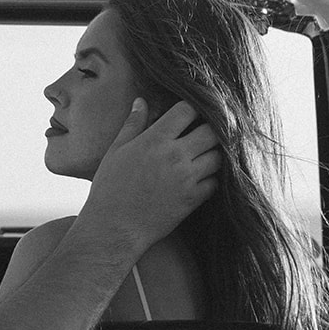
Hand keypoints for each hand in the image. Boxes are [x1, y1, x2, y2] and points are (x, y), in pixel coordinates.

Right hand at [83, 98, 220, 250]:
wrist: (114, 228)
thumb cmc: (110, 188)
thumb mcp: (116, 151)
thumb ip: (132, 124)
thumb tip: (141, 101)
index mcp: (155, 140)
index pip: (187, 110)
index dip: (190, 108)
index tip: (187, 115)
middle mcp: (175, 156)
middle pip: (211, 131)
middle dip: (209, 128)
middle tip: (201, 133)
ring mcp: (187, 178)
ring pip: (218, 156)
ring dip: (212, 153)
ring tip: (202, 155)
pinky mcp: (193, 199)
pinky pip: (216, 182)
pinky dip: (211, 178)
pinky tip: (200, 177)